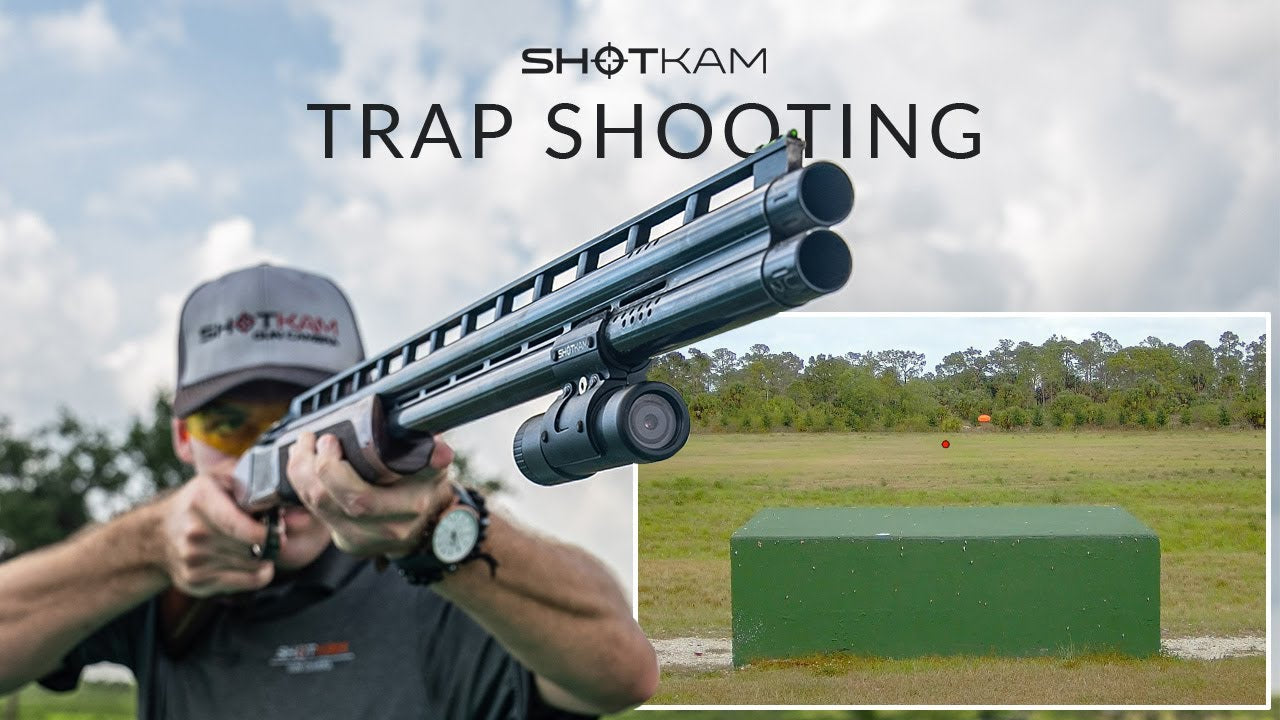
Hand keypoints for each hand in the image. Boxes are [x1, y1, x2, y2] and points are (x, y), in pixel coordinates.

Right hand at [158, 473, 274, 596]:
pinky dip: (258, 574)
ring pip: (252, 566)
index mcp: (201, 501)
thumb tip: (291, 505)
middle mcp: (194, 532)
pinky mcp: (197, 582)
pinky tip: (253, 561)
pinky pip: (246, 583)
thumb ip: (254, 485)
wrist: (158, 534)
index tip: (278, 531)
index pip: (238, 525)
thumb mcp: (220, 481)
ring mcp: (193, 560)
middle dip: (270, 542)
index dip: (264, 533)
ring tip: (259, 546)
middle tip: (274, 534)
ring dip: (264, 557)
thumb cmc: (199, 504)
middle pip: (250, 547)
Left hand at [286, 431, 455, 556]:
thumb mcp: (436, 469)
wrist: (428, 527)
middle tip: (313, 439)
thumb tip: (439, 449)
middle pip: (329, 503)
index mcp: (408, 508)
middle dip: (311, 467)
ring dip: (301, 474)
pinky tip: (303, 465)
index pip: (361, 499)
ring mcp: (362, 539)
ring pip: (317, 508)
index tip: (329, 440)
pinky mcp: (346, 541)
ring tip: (303, 446)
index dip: (334, 471)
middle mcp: (384, 528)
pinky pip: (316, 513)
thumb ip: (435, 456)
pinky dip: (304, 486)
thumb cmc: (426, 490)